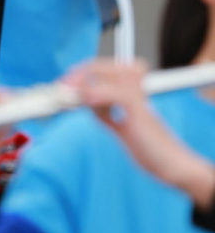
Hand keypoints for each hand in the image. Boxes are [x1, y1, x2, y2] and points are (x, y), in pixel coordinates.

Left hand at [66, 58, 214, 207]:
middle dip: (78, 74)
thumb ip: (106, 114)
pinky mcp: (140, 111)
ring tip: (67, 92)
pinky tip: (84, 101)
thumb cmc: (149, 148)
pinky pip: (117, 94)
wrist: (171, 166)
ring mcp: (139, 97)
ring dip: (82, 82)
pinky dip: (97, 95)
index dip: (80, 74)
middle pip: (102, 66)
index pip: (103, 69)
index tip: (64, 86)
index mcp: (133, 90)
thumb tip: (86, 103)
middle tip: (61, 86)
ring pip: (108, 74)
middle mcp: (137, 88)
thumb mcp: (121, 127)